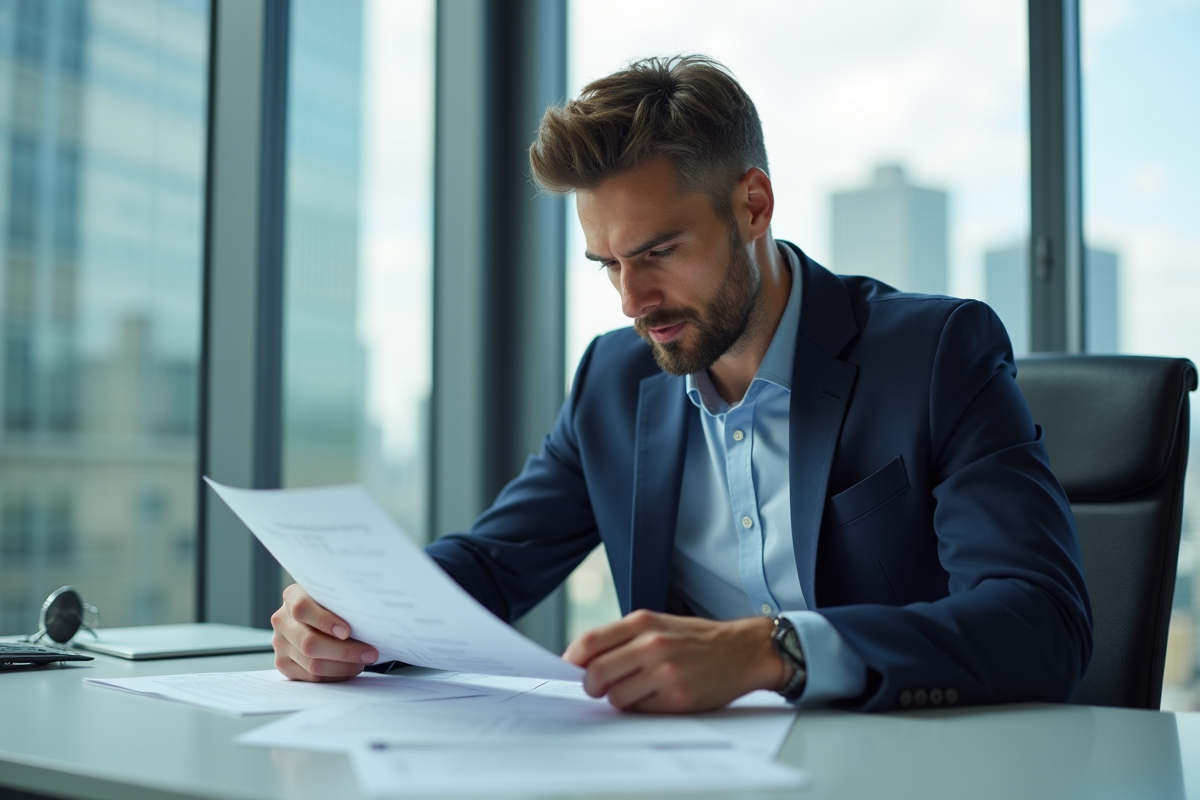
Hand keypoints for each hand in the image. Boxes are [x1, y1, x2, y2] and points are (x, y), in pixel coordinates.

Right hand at [271, 583, 378, 681]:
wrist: (317, 617)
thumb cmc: (334, 605)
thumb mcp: (335, 596)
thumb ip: (343, 602)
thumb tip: (370, 616)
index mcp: (292, 596)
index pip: (302, 608)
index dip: (324, 621)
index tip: (347, 631)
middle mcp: (282, 620)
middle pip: (309, 643)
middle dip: (344, 651)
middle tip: (369, 653)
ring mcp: (280, 644)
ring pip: (312, 664)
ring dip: (343, 666)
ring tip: (363, 661)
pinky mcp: (284, 664)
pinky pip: (311, 678)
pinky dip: (335, 676)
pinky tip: (350, 668)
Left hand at [563, 609, 787, 712]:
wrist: (742, 651)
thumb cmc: (697, 639)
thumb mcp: (659, 624)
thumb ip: (623, 638)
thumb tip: (583, 659)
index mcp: (643, 623)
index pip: (590, 642)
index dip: (572, 660)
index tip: (570, 668)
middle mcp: (652, 645)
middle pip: (596, 674)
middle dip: (592, 685)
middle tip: (599, 687)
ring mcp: (665, 673)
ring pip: (615, 697)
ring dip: (619, 699)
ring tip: (637, 690)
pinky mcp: (678, 699)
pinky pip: (640, 711)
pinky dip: (642, 708)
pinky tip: (657, 696)